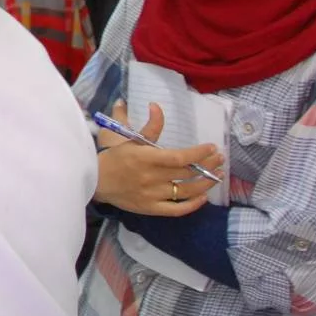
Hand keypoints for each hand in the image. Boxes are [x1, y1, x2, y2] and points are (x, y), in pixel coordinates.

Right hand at [93, 103, 222, 216]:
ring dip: (206, 183)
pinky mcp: (151, 208)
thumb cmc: (112, 156)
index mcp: (145, 158)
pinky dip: (192, 205)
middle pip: (187, 173)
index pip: (179, 158)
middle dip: (208, 165)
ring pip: (187, 191)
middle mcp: (151, 177)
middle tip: (220, 158)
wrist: (95, 180)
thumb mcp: (127, 136)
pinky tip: (203, 197)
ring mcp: (152, 195)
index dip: (199, 153)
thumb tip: (156, 105)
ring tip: (217, 175)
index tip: (212, 147)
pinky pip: (177, 209)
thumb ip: (147, 125)